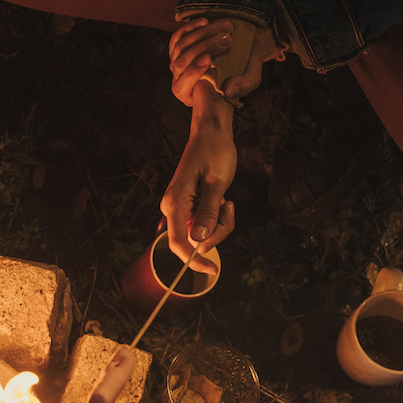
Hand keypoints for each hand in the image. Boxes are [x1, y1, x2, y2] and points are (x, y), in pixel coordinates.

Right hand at [162, 104, 236, 267]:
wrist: (211, 132)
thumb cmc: (214, 151)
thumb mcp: (216, 182)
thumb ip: (207, 212)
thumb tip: (199, 241)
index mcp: (175, 203)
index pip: (179, 243)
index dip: (195, 261)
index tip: (213, 270)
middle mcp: (172, 208)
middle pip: (194, 240)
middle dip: (217, 232)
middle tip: (229, 207)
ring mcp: (180, 209)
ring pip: (202, 234)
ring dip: (220, 223)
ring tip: (226, 199)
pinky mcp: (188, 207)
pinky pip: (204, 223)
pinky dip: (218, 217)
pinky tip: (222, 199)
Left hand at [171, 16, 279, 101]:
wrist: (247, 45)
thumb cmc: (247, 67)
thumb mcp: (251, 78)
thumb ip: (242, 87)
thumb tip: (228, 92)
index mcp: (191, 95)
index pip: (182, 88)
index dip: (192, 72)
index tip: (208, 58)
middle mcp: (180, 79)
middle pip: (181, 63)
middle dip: (204, 48)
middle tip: (227, 39)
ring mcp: (177, 61)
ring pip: (181, 47)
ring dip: (203, 35)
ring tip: (227, 27)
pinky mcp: (178, 46)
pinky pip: (178, 36)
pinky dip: (191, 27)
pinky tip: (206, 21)